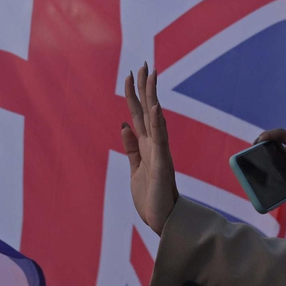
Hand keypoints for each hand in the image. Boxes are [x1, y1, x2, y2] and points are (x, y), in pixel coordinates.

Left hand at [120, 63, 178, 235]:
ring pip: (155, 118)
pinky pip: (160, 140)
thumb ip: (131, 148)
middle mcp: (154, 144)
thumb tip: (123, 124)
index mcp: (146, 145)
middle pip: (148, 110)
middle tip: (145, 63)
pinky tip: (155, 106)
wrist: (162, 222)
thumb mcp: (134, 168)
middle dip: (145, 87)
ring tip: (151, 75)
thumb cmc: (150, 198)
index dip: (134, 94)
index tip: (131, 74)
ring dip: (152, 97)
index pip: (139, 114)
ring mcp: (159, 152)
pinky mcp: (162, 164)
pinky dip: (158, 123)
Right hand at [254, 128, 285, 207]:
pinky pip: (275, 159)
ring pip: (273, 149)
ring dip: (263, 153)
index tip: (259, 141)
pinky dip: (268, 164)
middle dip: (261, 142)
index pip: (283, 134)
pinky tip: (263, 173)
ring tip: (253, 161)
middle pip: (274, 139)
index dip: (269, 134)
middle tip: (251, 150)